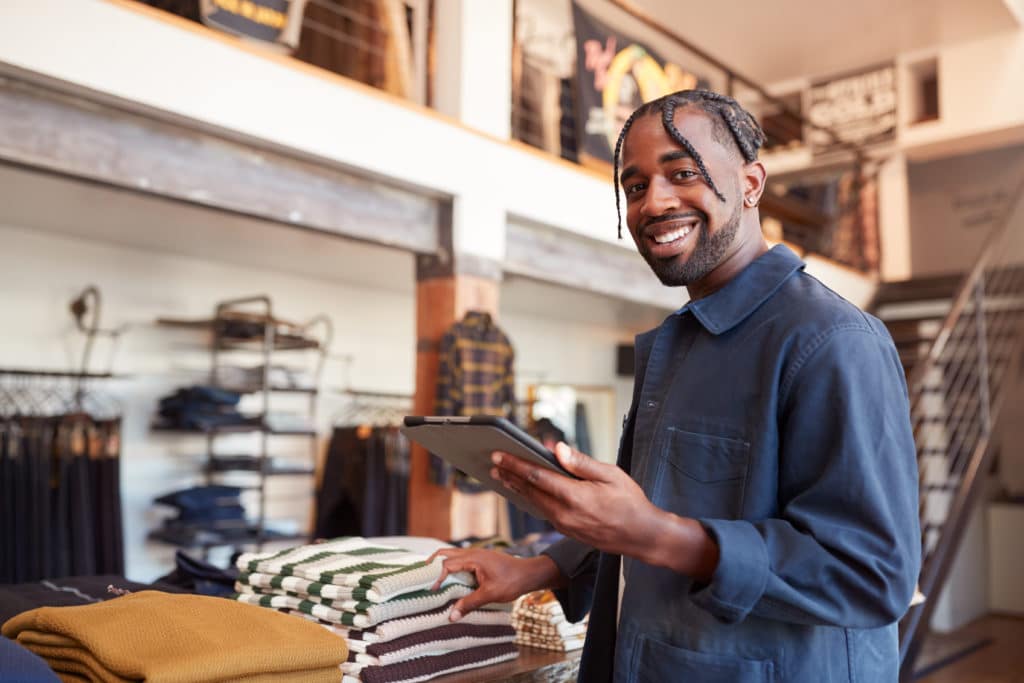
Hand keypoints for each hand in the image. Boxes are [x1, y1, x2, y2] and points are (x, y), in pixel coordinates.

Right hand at [427, 548, 562, 620]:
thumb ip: (469, 603)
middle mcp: (473, 553)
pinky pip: (462, 560)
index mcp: (474, 558)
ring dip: (443, 564)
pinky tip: (451, 578)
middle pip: (446, 553)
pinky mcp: (481, 560)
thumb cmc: (512, 582)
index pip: (447, 564)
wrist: (530, 574)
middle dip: (433, 563)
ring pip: (454, 555)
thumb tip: (451, 616)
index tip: (432, 590)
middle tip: (421, 574)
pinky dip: (453, 566)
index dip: (437, 577)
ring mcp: (478, 555)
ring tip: (432, 577)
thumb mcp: (490, 595)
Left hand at [491, 442, 661, 556]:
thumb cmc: (631, 502)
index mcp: (575, 496)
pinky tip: (524, 491)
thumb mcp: (611, 476)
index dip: (515, 464)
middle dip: (509, 475)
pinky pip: (543, 512)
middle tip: (493, 462)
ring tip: (502, 475)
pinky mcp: (567, 531)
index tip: (498, 455)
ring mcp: (564, 525)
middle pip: (529, 491)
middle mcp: (565, 514)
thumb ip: (582, 463)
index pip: (537, 477)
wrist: (642, 537)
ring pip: (533, 503)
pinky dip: (530, 499)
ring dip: (517, 488)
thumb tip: (556, 448)